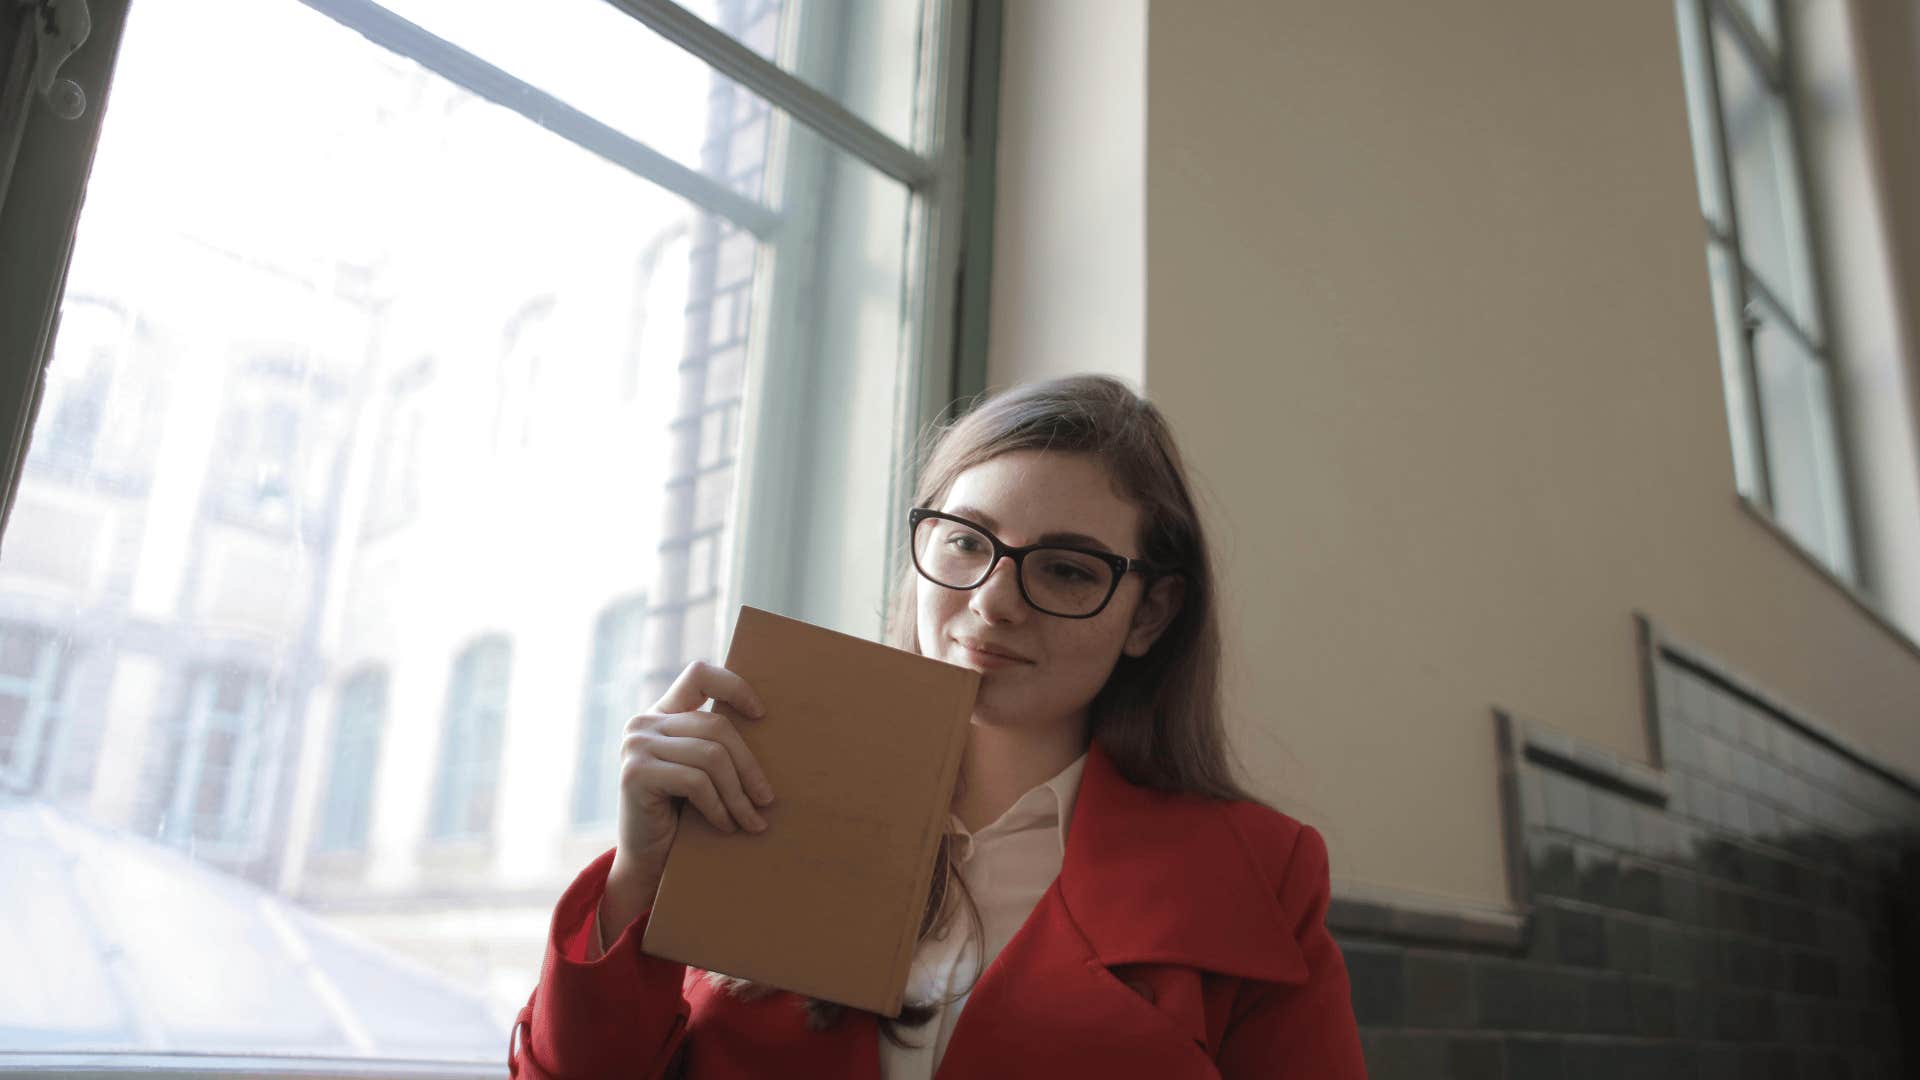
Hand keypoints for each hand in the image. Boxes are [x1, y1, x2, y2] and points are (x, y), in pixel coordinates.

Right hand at [600, 661, 775, 941]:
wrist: (647, 861)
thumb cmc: (684, 815)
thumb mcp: (701, 771)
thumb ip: (716, 744)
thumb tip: (770, 725)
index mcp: (662, 714)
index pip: (699, 674)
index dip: (735, 687)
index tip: (762, 715)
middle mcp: (644, 723)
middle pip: (717, 726)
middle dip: (749, 767)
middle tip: (767, 800)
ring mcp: (636, 746)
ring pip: (712, 756)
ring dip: (738, 795)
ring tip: (752, 821)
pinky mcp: (636, 773)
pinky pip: (696, 781)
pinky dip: (719, 807)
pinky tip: (727, 826)